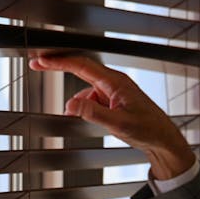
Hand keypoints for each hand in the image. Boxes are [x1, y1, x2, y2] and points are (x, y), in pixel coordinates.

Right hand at [28, 54, 195, 179]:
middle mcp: (114, 82)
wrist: (162, 139)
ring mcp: (114, 90)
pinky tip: (84, 117)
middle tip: (37, 65)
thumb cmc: (148, 130)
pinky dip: (85, 106)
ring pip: (86, 89)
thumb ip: (94, 114)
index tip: (41, 60)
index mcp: (116, 82)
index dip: (59, 61)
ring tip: (76, 115)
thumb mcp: (118, 124)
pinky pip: (92, 98)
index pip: (82, 65)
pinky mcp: (114, 99)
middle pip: (81, 69)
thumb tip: (71, 105)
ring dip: (77, 99)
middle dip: (59, 67)